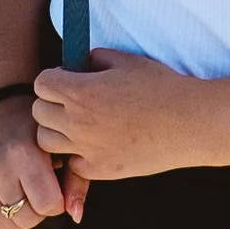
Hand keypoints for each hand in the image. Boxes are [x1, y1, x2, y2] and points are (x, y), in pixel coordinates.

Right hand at [0, 93, 73, 228]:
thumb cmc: (32, 125)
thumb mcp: (60, 145)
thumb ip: (75, 180)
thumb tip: (76, 215)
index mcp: (23, 154)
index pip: (48, 205)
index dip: (57, 201)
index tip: (54, 188)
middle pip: (27, 219)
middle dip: (39, 210)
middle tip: (39, 190)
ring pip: (8, 226)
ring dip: (19, 216)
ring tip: (22, 191)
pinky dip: (1, 215)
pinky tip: (8, 193)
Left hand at [27, 52, 228, 189]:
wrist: (190, 124)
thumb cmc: (162, 87)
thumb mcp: (126, 61)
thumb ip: (95, 59)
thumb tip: (79, 66)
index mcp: (82, 91)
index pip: (42, 83)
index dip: (54, 78)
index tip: (68, 79)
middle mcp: (78, 122)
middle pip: (39, 112)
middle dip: (52, 103)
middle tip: (74, 101)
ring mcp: (86, 149)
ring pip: (46, 141)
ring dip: (57, 130)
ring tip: (80, 124)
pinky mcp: (98, 169)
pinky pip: (70, 163)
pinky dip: (76, 154)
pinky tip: (95, 143)